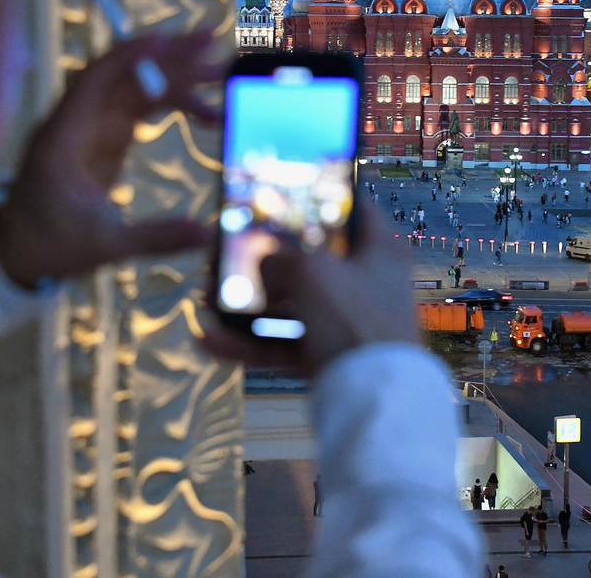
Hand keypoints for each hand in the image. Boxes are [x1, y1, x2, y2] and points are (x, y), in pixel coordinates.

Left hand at [0, 32, 226, 287]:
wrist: (21, 249)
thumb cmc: (52, 244)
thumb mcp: (104, 245)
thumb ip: (155, 237)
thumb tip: (206, 235)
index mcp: (64, 138)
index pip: (95, 80)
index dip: (129, 56)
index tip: (167, 40)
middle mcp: (78, 121)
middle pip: (124, 75)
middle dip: (168, 58)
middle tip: (212, 45)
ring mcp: (93, 126)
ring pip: (137, 88)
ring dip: (177, 78)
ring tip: (220, 76)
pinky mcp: (106, 137)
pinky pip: (142, 108)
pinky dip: (171, 105)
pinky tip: (205, 112)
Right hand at [201, 204, 419, 376]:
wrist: (373, 397)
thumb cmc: (355, 317)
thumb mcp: (311, 272)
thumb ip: (278, 260)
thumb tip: (261, 268)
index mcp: (379, 247)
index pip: (352, 207)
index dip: (319, 195)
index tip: (283, 193)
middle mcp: (367, 281)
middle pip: (311, 259)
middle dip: (266, 259)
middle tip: (231, 252)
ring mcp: (347, 321)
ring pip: (292, 305)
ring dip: (250, 304)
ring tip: (211, 298)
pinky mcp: (330, 356)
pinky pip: (284, 343)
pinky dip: (251, 343)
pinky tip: (212, 341)